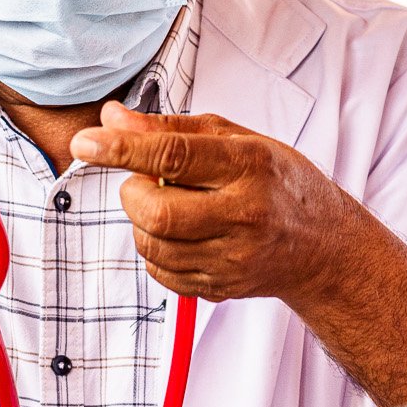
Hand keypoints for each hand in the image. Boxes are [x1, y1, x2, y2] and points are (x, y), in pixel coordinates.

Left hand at [72, 102, 344, 304]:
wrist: (322, 246)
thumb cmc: (276, 181)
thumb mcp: (236, 139)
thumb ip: (170, 130)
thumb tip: (110, 118)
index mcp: (250, 165)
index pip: (174, 156)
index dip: (122, 149)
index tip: (84, 143)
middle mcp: (245, 215)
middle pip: (158, 213)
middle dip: (133, 195)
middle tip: (144, 183)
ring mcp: (235, 258)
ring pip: (153, 246)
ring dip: (142, 223)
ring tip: (168, 206)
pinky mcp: (222, 287)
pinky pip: (162, 273)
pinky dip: (156, 251)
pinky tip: (181, 235)